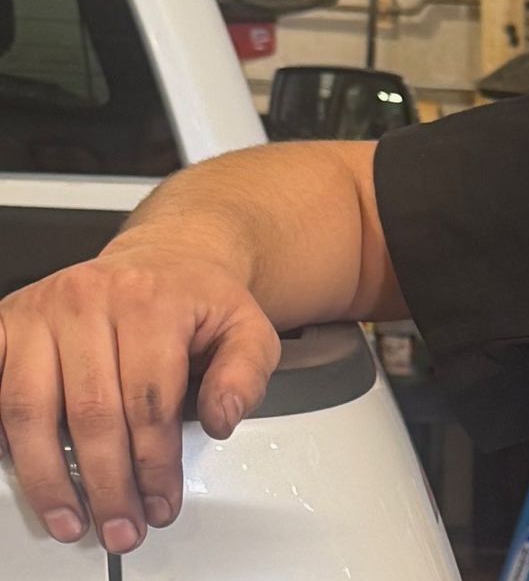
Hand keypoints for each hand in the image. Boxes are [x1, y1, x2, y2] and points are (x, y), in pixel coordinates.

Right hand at [0, 245, 281, 554]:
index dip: (154, 463)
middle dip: (106, 484)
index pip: (150, 400)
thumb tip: (224, 418)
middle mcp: (89, 299)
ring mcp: (41, 311)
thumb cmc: (196, 299)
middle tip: (120, 527)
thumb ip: (246, 373)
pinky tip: (22, 472)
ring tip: (71, 519)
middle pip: (90, 412)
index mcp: (151, 300)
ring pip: (29, 409)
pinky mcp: (8, 324)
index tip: (161, 503)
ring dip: (48, 477)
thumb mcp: (247, 327)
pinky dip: (3, 439)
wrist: (163, 258)